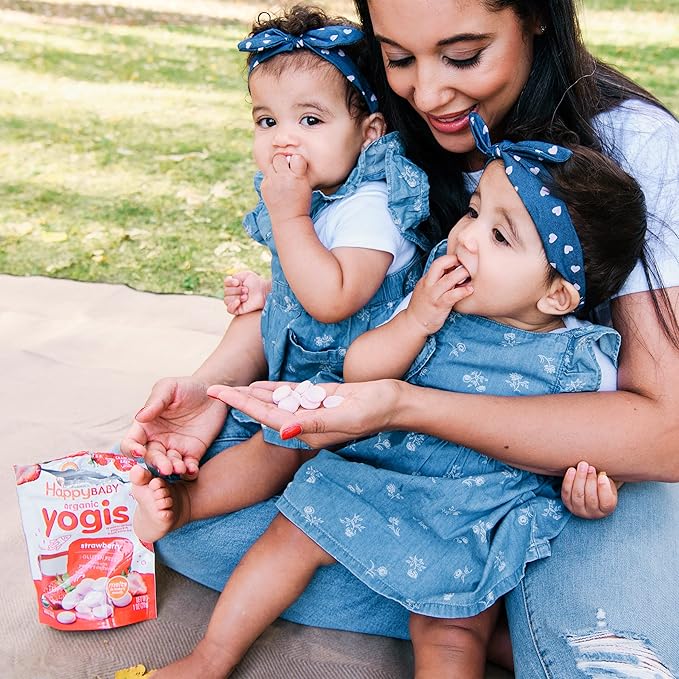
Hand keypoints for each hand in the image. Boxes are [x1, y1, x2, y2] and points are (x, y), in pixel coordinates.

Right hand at [120, 377, 227, 476]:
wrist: (214, 392)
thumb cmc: (187, 387)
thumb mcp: (170, 388)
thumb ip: (155, 401)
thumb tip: (139, 417)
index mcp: (146, 426)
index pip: (131, 443)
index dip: (131, 449)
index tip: (140, 451)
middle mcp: (158, 440)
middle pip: (150, 458)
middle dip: (157, 464)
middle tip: (167, 467)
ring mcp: (175, 448)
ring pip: (168, 466)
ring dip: (172, 470)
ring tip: (180, 468)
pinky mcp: (193, 454)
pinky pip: (188, 467)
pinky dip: (189, 472)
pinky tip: (192, 470)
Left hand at [207, 379, 402, 448]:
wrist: (393, 403)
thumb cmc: (374, 411)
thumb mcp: (345, 417)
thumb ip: (314, 424)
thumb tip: (283, 430)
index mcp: (307, 429)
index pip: (266, 416)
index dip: (240, 404)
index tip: (218, 394)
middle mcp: (304, 422)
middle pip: (264, 409)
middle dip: (238, 400)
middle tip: (212, 389)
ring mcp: (311, 411)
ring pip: (275, 402)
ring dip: (252, 395)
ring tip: (228, 388)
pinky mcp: (319, 399)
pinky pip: (291, 394)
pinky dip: (273, 389)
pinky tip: (258, 385)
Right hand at [224, 271, 271, 314]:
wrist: (264, 291)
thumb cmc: (256, 283)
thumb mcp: (246, 275)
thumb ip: (235, 276)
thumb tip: (229, 284)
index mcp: (232, 284)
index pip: (226, 283)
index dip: (230, 282)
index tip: (238, 282)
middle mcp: (232, 293)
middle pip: (226, 292)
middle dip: (236, 290)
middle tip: (246, 290)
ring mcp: (234, 302)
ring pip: (226, 300)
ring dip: (236, 297)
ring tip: (246, 296)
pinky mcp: (237, 310)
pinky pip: (229, 309)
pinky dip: (232, 305)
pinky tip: (239, 302)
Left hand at [261, 154, 311, 225]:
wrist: (290, 219)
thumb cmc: (301, 202)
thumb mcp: (305, 185)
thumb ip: (299, 171)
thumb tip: (289, 156)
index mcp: (298, 177)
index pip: (296, 157)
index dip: (296, 160)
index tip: (296, 167)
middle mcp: (284, 177)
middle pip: (279, 157)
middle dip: (283, 161)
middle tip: (286, 170)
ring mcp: (272, 182)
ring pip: (271, 164)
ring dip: (275, 168)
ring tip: (280, 178)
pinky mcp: (264, 187)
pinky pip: (266, 175)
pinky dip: (270, 178)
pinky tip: (276, 187)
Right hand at [406, 254, 472, 335]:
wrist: (413, 323)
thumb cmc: (423, 307)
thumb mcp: (427, 289)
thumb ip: (437, 281)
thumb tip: (453, 271)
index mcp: (426, 279)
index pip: (437, 262)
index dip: (450, 258)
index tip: (460, 262)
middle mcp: (429, 285)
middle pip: (439, 265)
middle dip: (454, 260)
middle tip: (466, 264)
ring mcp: (433, 295)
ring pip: (448, 279)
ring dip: (462, 274)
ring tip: (470, 275)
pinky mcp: (439, 306)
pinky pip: (452, 296)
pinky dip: (463, 291)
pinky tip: (470, 290)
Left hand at [561, 460, 618, 518]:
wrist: (589, 494)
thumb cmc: (602, 488)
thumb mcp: (609, 486)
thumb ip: (607, 482)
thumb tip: (601, 474)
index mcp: (606, 510)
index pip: (606, 502)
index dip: (604, 489)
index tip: (602, 475)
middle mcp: (592, 513)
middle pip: (590, 498)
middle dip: (590, 480)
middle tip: (590, 467)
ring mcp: (578, 510)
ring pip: (577, 495)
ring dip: (579, 478)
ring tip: (582, 465)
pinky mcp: (567, 504)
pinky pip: (566, 492)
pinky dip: (568, 480)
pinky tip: (572, 470)